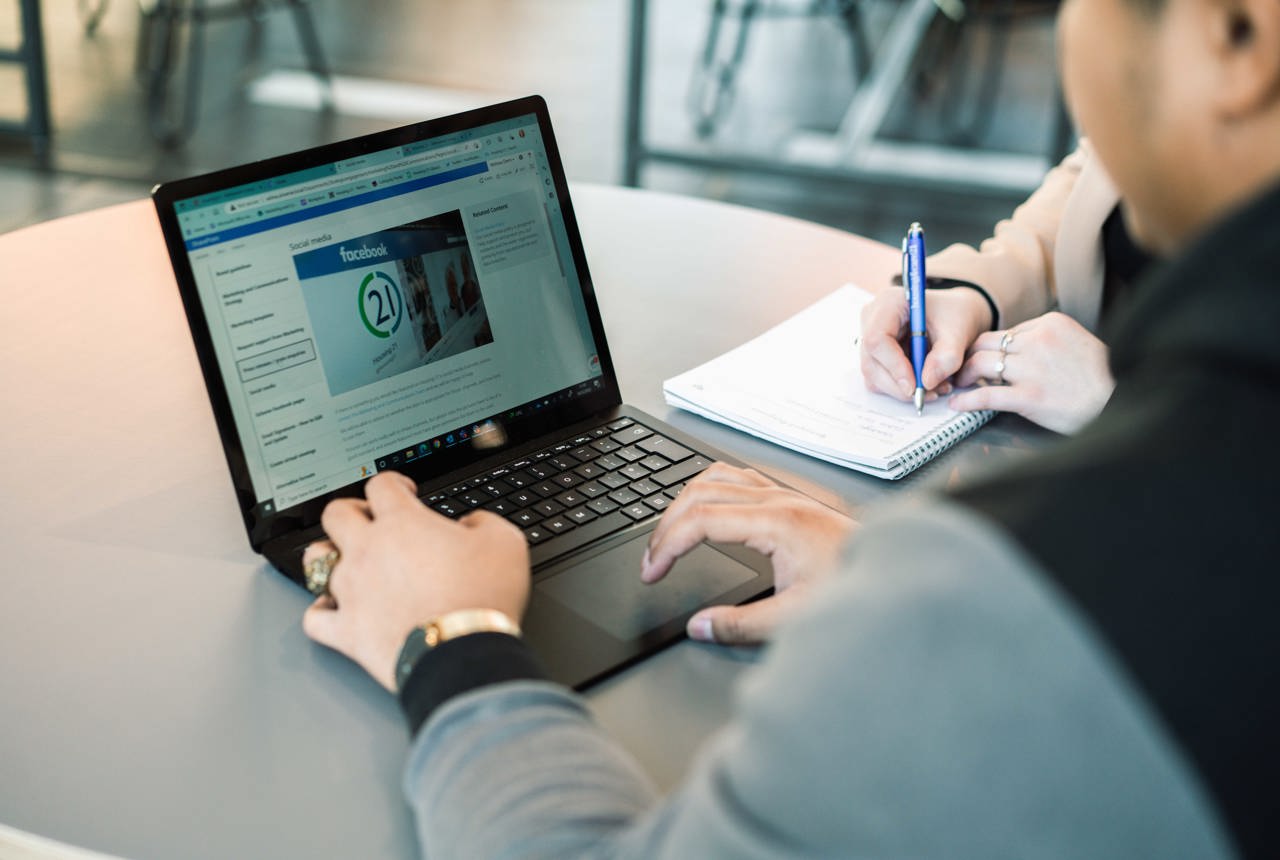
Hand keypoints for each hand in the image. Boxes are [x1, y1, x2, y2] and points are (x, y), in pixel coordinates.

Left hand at [301, 472, 530, 690]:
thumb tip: (471, 524)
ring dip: (327, 554)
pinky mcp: (346, 630)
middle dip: (350, 510)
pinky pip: (315, 617)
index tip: (404, 492)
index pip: (381, 485)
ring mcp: (351, 591)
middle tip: (367, 519)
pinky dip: (321, 611)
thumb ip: (483, 522)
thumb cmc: (482, 597)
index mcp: (402, 524)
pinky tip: (331, 609)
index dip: (393, 482)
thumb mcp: (506, 542)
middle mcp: (368, 551)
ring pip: (316, 559)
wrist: (464, 651)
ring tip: (343, 559)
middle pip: (336, 513)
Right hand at [640, 464, 855, 645]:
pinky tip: (702, 512)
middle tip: (652, 562)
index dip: (667, 545)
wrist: (900, 574)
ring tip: (667, 536)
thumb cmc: (856, 588)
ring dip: (682, 503)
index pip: (700, 520)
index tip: (653, 572)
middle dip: (665, 526)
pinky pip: (734, 478)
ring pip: (714, 477)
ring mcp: (782, 494)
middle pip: (698, 493)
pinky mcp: (787, 499)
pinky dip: (706, 492)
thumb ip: (742, 625)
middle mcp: (777, 500)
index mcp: (776, 522)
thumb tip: (699, 627)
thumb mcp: (796, 619)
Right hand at [860, 286, 993, 400]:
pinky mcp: (875, 355)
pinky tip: (925, 384)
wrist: (955, 315)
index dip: (893, 366)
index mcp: (889, 303)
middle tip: (930, 394)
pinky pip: (879, 379)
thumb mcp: (959, 330)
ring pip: (873, 375)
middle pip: (871, 361)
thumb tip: (926, 382)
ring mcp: (870, 338)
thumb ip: (947, 356)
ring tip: (935, 388)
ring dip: (902, 390)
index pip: (877, 339)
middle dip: (899, 385)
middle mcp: (872, 319)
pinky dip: (901, 388)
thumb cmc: (955, 314)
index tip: (915, 386)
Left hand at [949, 311, 1113, 433]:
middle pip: (986, 343)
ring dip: (965, 375)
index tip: (983, 360)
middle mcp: (1038, 340)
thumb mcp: (1076, 343)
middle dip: (970, 357)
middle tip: (962, 370)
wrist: (1122, 401)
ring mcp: (1032, 368)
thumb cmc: (1104, 378)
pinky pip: (987, 395)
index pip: (1006, 332)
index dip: (991, 348)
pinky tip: (958, 405)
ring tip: (958, 385)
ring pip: (981, 363)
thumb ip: (1046, 342)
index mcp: (1051, 323)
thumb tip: (1015, 352)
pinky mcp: (1029, 396)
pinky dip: (968, 400)